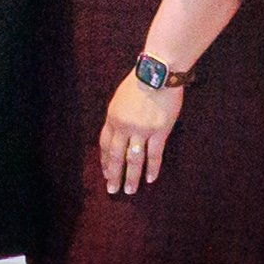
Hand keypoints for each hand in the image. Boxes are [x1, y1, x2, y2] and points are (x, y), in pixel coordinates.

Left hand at [96, 78, 182, 195]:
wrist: (158, 72)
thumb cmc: (140, 81)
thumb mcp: (120, 99)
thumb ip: (118, 116)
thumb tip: (117, 132)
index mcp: (112, 117)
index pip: (105, 144)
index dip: (104, 160)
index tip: (105, 172)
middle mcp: (124, 126)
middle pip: (116, 156)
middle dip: (113, 175)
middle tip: (112, 190)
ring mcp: (141, 130)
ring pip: (134, 159)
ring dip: (131, 177)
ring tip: (130, 191)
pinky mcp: (159, 131)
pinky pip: (154, 155)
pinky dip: (152, 168)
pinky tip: (150, 179)